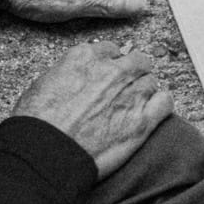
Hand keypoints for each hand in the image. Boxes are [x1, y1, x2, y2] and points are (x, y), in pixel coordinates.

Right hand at [12, 42, 171, 177]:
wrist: (45, 153)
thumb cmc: (37, 125)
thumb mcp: (43, 85)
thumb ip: (68, 73)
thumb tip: (79, 77)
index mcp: (85, 58)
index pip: (111, 50)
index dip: (110, 63)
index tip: (108, 74)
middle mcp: (112, 71)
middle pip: (137, 61)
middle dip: (132, 73)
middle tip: (124, 89)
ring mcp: (130, 94)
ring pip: (151, 81)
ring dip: (144, 91)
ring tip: (133, 105)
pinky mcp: (142, 120)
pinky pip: (165, 102)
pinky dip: (161, 105)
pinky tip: (153, 112)